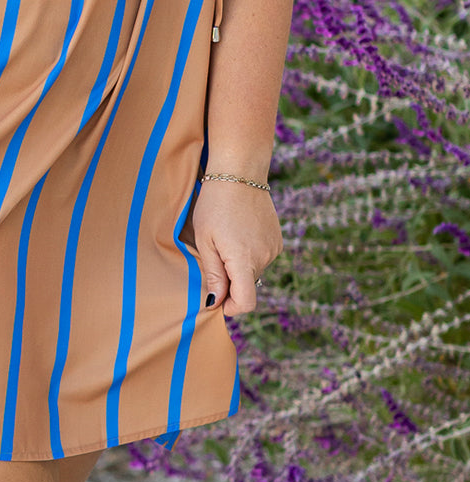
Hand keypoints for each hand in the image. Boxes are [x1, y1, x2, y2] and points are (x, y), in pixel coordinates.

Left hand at [190, 180, 282, 315]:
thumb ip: (213, 273)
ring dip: (239, 266)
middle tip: (213, 256)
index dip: (231, 308)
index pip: (246, 302)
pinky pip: (262, 257)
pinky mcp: (278, 240)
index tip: (218, 301)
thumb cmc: (214, 204)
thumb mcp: (205, 239)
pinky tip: (239, 232)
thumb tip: (216, 302)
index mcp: (243, 260)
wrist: (239, 173)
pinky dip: (249, 254)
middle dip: (230, 282)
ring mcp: (273, 248)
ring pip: (254, 271)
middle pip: (247, 286)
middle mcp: (264, 257)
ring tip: (226, 238)